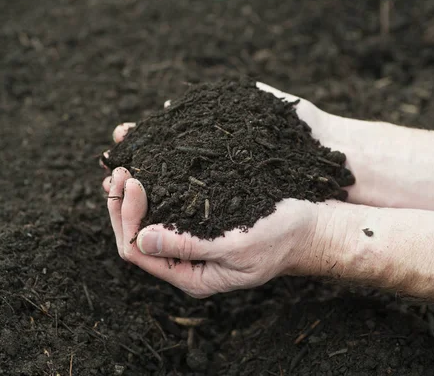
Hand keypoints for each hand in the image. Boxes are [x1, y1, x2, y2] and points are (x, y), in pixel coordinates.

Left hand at [100, 82, 349, 296]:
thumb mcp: (237, 244)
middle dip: (122, 202)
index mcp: (192, 276)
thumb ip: (189, 247)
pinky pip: (164, 205)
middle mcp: (185, 262)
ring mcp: (191, 242)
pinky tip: (147, 161)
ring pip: (145, 218)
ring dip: (131, 191)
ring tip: (124, 158)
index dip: (127, 216)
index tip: (133, 180)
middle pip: (134, 234)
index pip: (137, 250)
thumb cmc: (282, 236)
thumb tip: (140, 238)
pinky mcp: (200, 222)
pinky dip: (151, 183)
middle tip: (120, 167)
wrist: (312, 225)